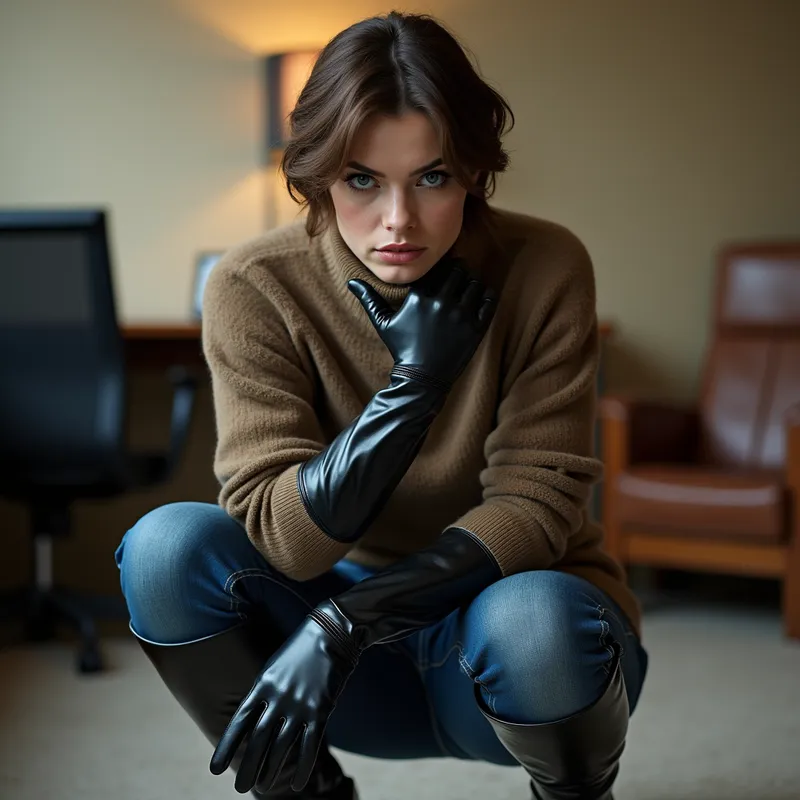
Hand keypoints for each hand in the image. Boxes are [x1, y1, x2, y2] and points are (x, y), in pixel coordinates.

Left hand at [209, 604, 358, 794]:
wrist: (332, 633)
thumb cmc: (300, 650)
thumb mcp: (274, 667)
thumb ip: (263, 694)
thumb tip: (253, 722)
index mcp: (262, 684)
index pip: (239, 723)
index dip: (227, 748)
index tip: (215, 770)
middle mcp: (278, 697)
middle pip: (258, 741)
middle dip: (248, 767)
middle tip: (240, 788)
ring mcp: (299, 705)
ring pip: (281, 748)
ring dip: (271, 771)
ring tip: (263, 787)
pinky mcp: (321, 710)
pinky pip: (309, 746)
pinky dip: (302, 768)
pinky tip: (297, 784)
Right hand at [348, 257, 496, 389]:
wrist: (421, 379)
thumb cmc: (402, 348)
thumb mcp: (383, 323)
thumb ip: (369, 299)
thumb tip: (351, 281)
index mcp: (421, 296)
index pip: (438, 267)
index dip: (442, 268)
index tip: (442, 275)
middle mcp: (442, 301)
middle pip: (459, 270)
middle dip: (459, 272)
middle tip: (458, 280)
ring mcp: (461, 314)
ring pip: (475, 282)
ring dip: (473, 283)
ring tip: (467, 291)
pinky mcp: (476, 327)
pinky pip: (489, 299)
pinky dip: (487, 295)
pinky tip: (479, 300)